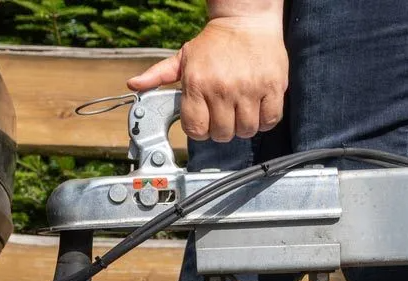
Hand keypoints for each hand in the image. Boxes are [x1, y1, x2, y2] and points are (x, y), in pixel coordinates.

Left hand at [127, 15, 287, 142]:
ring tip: (241, 111)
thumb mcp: (183, 57)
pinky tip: (258, 109)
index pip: (196, 130)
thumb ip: (158, 75)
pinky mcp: (273, 87)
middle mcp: (222, 88)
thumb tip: (134, 85)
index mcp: (197, 83)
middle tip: (224, 116)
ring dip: (243, 127)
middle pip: (222, 134)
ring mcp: (249, 88)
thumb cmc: (214, 43)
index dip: (200, 131)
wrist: (246, 20)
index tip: (205, 122)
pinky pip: (270, 120)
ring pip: (246, 130)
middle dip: (221, 130)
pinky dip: (264, 120)